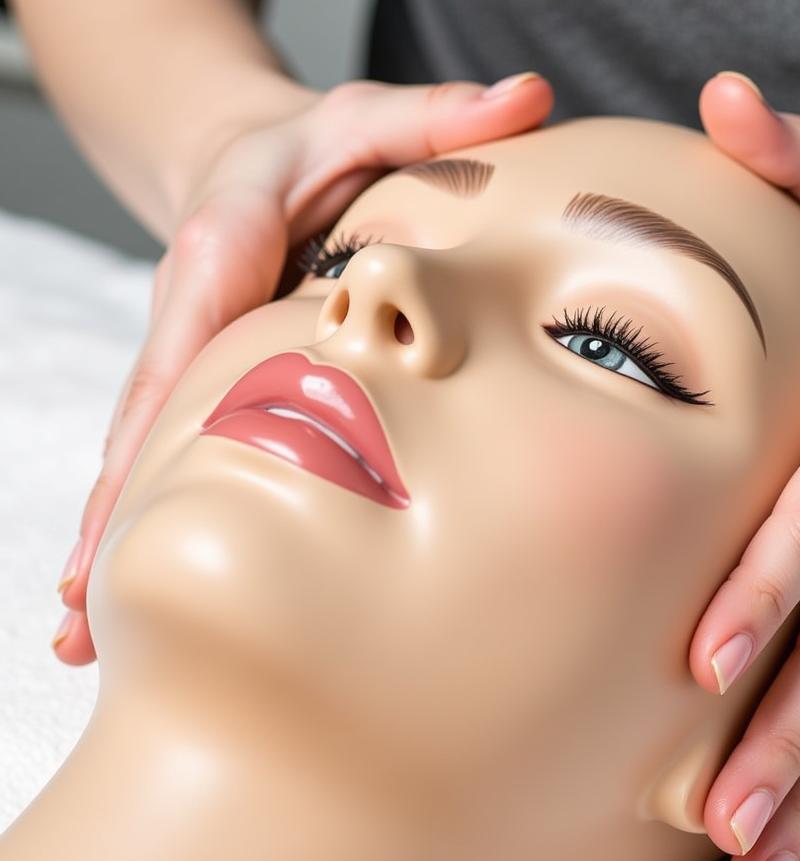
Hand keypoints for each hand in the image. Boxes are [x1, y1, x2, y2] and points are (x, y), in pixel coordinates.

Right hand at [52, 72, 553, 664]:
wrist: (248, 155)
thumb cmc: (312, 148)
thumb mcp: (373, 119)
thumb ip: (441, 118)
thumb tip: (529, 98)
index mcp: (221, 254)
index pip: (186, 347)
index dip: (157, 430)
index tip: (134, 506)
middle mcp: (186, 316)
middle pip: (139, 424)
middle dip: (112, 513)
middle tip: (84, 608)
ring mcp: (183, 359)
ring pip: (136, 454)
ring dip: (106, 539)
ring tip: (79, 631)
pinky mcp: (192, 386)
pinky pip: (157, 456)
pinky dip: (131, 519)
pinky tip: (109, 590)